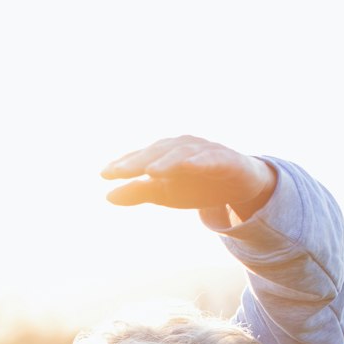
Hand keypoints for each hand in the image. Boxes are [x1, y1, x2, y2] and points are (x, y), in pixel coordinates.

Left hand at [100, 136, 275, 220]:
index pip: (140, 157)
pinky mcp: (226, 159)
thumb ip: (138, 192)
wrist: (240, 185)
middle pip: (156, 152)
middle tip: (118, 172)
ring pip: (182, 153)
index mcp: (165, 153)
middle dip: (137, 161)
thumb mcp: (165, 192)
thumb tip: (107, 196)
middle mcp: (182, 146)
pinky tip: (188, 166)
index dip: (122, 165)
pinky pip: (211, 158)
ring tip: (149, 171)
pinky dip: (200, 160)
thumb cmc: (198, 184)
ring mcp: (204, 150)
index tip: (103, 175)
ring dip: (166, 160)